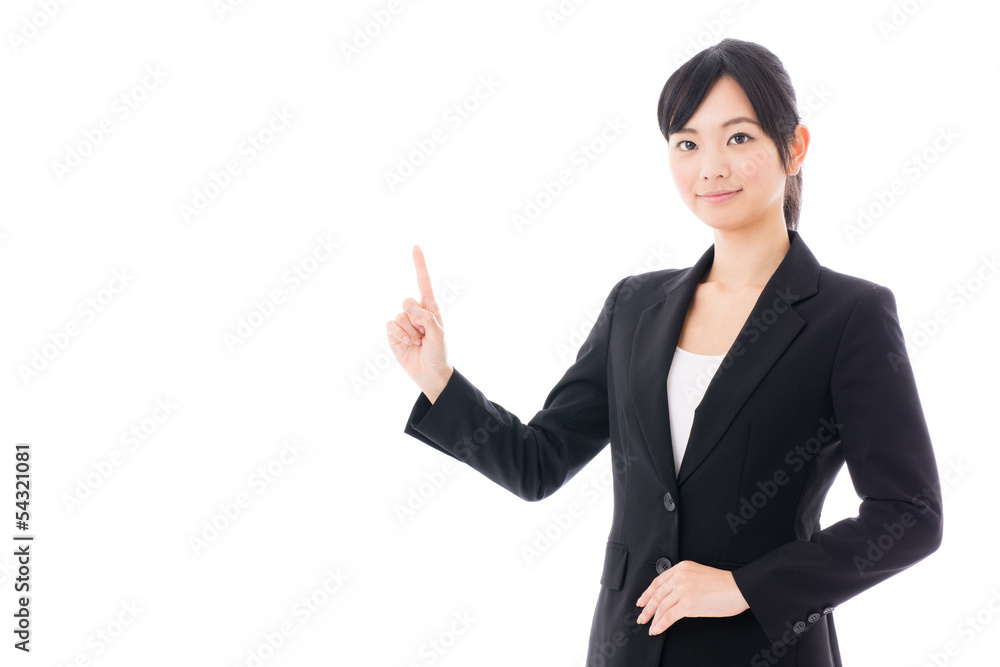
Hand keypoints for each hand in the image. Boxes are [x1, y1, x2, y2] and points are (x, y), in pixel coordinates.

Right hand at [386, 245, 451, 398]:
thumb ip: (427, 318)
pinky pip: (391, 325)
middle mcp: (416, 312)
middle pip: (407, 301)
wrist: (429, 373)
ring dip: (410, 331)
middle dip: (416, 317)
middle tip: (424, 333)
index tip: (416, 247)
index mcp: (430, 308)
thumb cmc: (439, 353)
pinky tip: (408, 343)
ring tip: (418, 341)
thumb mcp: (439, 334)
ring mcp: (403, 322)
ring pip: (400, 316)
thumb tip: (411, 307)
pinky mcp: (393, 333)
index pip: (424, 283)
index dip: (419, 265)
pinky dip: (400, 335)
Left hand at [634, 561, 749, 635]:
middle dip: (646, 607)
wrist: (738, 588)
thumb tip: (673, 595)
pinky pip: (669, 616)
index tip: (642, 600)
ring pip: (661, 606)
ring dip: (652, 618)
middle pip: (657, 594)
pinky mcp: (688, 604)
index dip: (647, 593)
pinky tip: (657, 629)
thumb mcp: (699, 574)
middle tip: (641, 615)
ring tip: (649, 625)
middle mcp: (680, 576)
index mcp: (682, 568)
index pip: (658, 581)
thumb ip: (684, 580)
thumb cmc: (723, 584)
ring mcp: (683, 590)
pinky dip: (661, 624)